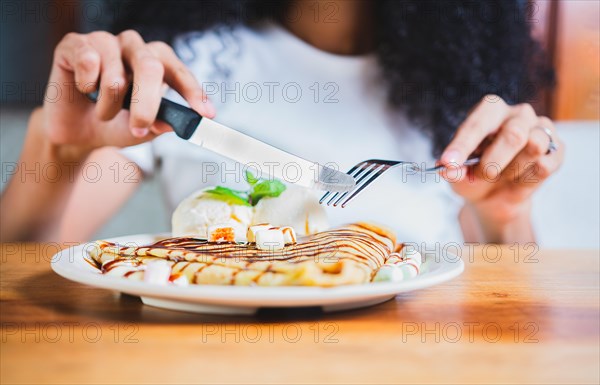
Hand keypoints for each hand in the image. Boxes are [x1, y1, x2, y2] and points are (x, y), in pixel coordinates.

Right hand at [42, 30, 214, 152]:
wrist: (76, 132)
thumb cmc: (116, 125)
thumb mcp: (143, 131)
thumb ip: (160, 124)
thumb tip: (171, 124)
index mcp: (157, 63)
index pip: (179, 71)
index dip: (193, 92)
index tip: (206, 114)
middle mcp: (134, 47)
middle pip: (150, 67)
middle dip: (147, 104)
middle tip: (140, 127)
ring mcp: (105, 42)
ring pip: (116, 75)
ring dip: (109, 106)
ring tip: (104, 112)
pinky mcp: (76, 44)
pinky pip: (88, 62)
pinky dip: (87, 86)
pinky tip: (84, 89)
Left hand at [440, 95, 564, 222]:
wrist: (495, 198)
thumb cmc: (473, 176)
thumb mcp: (457, 176)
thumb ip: (452, 171)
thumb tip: (448, 169)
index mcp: (490, 110)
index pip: (478, 123)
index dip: (463, 144)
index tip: (448, 163)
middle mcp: (518, 113)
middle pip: (514, 134)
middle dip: (493, 162)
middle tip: (482, 175)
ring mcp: (542, 129)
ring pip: (534, 147)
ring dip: (511, 170)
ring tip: (501, 175)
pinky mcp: (557, 149)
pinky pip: (545, 165)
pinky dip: (526, 179)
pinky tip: (519, 178)